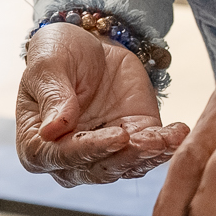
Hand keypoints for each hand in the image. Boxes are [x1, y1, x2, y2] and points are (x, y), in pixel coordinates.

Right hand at [16, 22, 188, 185]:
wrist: (91, 47)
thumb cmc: (58, 55)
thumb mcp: (48, 65)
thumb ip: (52, 96)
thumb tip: (51, 130)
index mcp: (37, 145)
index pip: (63, 156)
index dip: (90, 149)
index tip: (117, 137)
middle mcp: (69, 160)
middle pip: (98, 168)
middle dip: (125, 156)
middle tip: (146, 141)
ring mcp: (104, 154)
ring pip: (127, 166)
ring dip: (148, 155)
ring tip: (165, 139)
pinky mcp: (134, 143)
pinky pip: (150, 153)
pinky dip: (166, 146)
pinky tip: (177, 134)